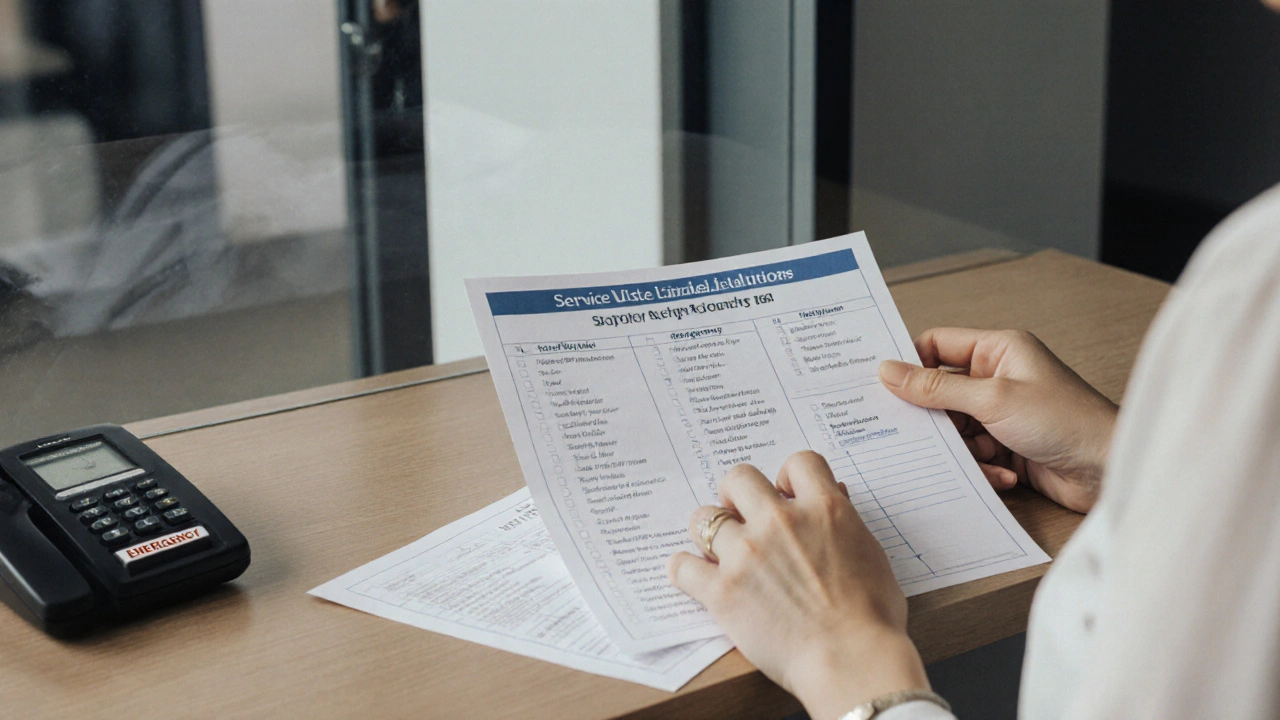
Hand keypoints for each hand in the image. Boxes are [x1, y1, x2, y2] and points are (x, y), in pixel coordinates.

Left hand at [668, 452, 928, 719]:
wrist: (853, 661)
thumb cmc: (873, 618)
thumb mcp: (872, 556)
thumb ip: (847, 523)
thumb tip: (837, 497)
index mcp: (824, 509)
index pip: (799, 462)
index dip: (789, 478)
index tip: (786, 495)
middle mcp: (780, 522)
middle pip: (739, 477)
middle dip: (738, 495)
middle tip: (742, 517)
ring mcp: (747, 554)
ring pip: (704, 517)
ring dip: (709, 532)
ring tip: (719, 552)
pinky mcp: (722, 590)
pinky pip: (681, 566)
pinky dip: (684, 570)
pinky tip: (693, 577)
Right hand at [878, 328, 1117, 512]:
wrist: (1109, 470)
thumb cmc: (1066, 421)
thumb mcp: (992, 400)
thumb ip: (936, 388)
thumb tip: (888, 371)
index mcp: (998, 350)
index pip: (937, 346)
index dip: (910, 363)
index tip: (882, 386)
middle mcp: (998, 377)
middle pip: (941, 392)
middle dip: (932, 417)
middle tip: (908, 433)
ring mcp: (1003, 414)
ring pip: (955, 429)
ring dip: (964, 449)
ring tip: (983, 458)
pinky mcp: (1009, 446)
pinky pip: (975, 454)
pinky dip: (984, 466)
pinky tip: (1005, 474)